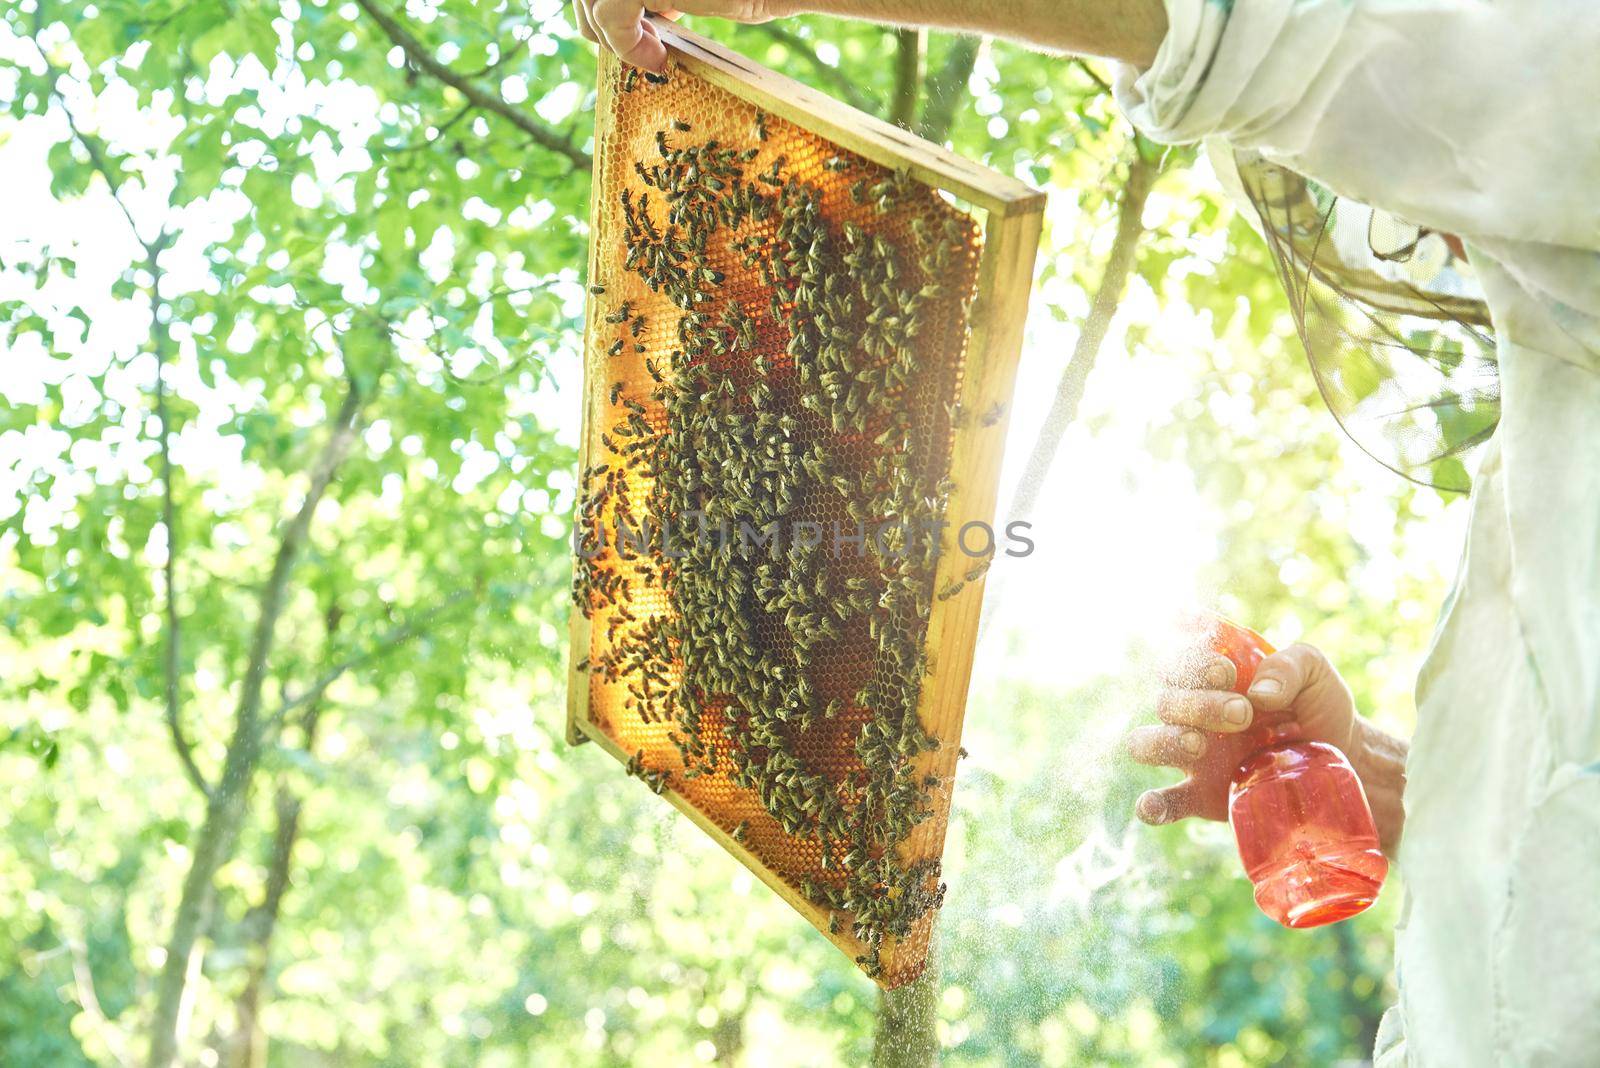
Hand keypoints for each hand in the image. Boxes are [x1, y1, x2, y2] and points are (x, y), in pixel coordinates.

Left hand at [571, 2, 790, 71]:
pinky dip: (627, 47)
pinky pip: (609, 19)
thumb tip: (620, 17)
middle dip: (603, 23)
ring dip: (616, 38)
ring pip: (591, 3)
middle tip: (646, 48)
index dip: (605, 7)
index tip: (646, 32)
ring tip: (655, 54)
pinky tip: (658, 59)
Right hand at [1126, 642, 1358, 825]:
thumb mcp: (1314, 673)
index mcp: (1212, 681)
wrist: (1343, 757)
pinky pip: (1164, 802)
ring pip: (1146, 744)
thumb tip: (1260, 693)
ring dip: (1165, 742)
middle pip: (1166, 703)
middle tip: (1242, 714)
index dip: (1193, 664)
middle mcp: (1194, 716)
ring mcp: (1193, 758)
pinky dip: (1152, 805)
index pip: (1179, 664)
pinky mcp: (1201, 796)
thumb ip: (1289, 666)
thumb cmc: (1318, 706)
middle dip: (1198, 705)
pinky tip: (1152, 806)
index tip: (1227, 672)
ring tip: (1198, 745)